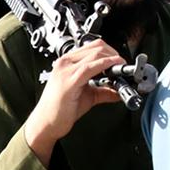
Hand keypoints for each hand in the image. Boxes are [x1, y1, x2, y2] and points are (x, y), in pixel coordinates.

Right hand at [23, 40, 125, 158]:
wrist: (45, 123)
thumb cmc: (60, 109)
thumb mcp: (87, 96)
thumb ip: (103, 91)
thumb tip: (119, 90)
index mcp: (67, 63)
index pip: (92, 47)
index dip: (110, 51)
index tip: (120, 61)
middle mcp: (65, 63)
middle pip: (96, 47)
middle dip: (114, 54)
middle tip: (123, 65)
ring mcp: (66, 70)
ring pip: (96, 54)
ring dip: (113, 59)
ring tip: (122, 68)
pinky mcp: (69, 80)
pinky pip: (91, 67)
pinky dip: (106, 65)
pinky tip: (114, 69)